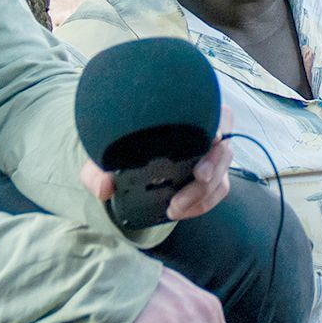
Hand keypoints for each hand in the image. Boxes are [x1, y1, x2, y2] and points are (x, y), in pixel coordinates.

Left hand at [80, 106, 234, 221]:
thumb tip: (105, 187)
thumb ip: (97, 170)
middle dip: (215, 162)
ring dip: (205, 191)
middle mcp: (203, 133)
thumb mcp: (104, 155)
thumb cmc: (122, 146)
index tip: (211, 137)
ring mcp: (210, 155)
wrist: (126, 161)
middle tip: (199, 176)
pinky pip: (218, 189)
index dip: (216, 123)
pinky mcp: (211, 176)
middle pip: (223, 143)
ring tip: (177, 207)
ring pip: (223, 171)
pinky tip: (182, 211)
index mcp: (183, 115)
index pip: (213, 111)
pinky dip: (203, 203)